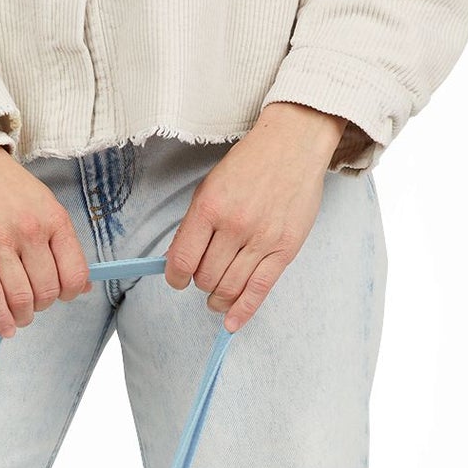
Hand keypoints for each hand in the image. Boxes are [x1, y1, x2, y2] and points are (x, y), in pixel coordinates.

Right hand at [0, 146, 91, 336]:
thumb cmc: (5, 188)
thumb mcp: (44, 205)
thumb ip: (62, 244)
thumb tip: (82, 286)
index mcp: (53, 220)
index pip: (73, 275)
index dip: (69, 294)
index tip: (59, 296)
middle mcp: (30, 232)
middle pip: (46, 291)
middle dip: (42, 306)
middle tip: (33, 304)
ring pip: (20, 298)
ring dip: (22, 316)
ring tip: (19, 317)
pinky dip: (0, 319)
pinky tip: (4, 328)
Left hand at [165, 103, 345, 331]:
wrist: (293, 144)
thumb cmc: (249, 165)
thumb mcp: (210, 187)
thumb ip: (194, 226)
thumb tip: (178, 263)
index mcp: (210, 207)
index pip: (182, 260)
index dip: (175, 277)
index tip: (176, 280)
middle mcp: (235, 225)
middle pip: (206, 278)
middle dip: (201, 283)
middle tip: (205, 277)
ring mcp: (262, 238)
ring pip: (229, 288)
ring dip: (218, 299)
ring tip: (216, 298)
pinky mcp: (285, 249)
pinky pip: (259, 289)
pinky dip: (243, 311)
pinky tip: (231, 323)